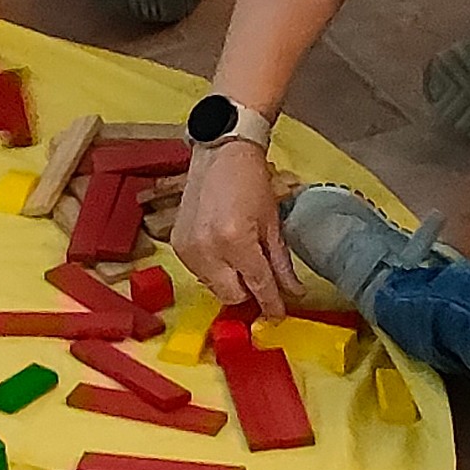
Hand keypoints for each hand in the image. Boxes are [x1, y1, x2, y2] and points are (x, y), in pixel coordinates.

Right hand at [176, 142, 296, 316]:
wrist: (220, 154)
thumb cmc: (251, 182)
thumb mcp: (273, 223)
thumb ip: (281, 263)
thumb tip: (293, 292)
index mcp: (236, 241)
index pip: (258, 286)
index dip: (271, 304)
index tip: (278, 314)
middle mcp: (207, 249)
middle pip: (231, 296)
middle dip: (249, 293)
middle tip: (261, 281)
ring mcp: (188, 248)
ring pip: (213, 287)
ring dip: (230, 281)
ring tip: (241, 257)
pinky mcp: (177, 245)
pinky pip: (200, 273)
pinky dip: (214, 269)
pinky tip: (223, 249)